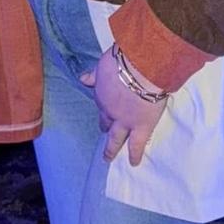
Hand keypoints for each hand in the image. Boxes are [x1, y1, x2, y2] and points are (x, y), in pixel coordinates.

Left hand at [79, 47, 167, 166]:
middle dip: (105, 126)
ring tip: (108, 157)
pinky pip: (136, 145)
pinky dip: (134, 154)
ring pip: (115, 138)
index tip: (104, 108)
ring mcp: (125, 121)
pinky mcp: (141, 127)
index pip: (101, 102)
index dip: (103, 106)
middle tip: (104, 131)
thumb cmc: (123, 61)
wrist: (141, 68)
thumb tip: (83, 79)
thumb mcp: (104, 64)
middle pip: (106, 121)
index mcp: (101, 93)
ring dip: (111, 148)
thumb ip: (94, 74)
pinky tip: (133, 163)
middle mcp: (110, 110)